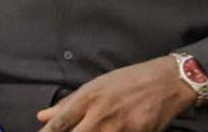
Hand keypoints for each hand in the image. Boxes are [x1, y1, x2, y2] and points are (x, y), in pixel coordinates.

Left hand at [37, 56, 197, 131]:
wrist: (165, 82)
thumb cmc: (128, 81)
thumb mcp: (95, 85)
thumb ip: (67, 104)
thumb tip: (42, 116)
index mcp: (88, 99)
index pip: (60, 124)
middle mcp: (100, 115)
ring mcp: (119, 128)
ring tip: (95, 129)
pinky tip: (112, 131)